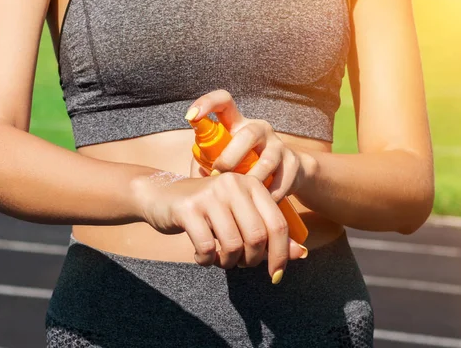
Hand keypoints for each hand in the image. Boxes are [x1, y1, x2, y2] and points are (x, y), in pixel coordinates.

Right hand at [134, 171, 307, 282]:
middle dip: (252, 260)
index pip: (278, 224)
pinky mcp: (188, 208)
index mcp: (251, 184)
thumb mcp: (239, 216)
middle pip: (258, 237)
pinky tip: (202, 257)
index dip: (281, 254)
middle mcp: (233, 185)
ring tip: (220, 260)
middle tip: (240, 264)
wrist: (160, 195)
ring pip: (233, 244)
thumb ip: (268, 233)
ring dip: (228, 262)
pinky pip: (207, 247)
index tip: (275, 275)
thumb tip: (301, 254)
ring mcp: (210, 195)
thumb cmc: (206, 210)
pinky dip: (206, 261)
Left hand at [185, 89, 307, 202]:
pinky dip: (269, 194)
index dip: (207, 103)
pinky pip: (282, 179)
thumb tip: (186, 185)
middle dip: (232, 156)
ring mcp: (278, 144)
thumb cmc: (243, 168)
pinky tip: (259, 204)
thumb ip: (203, 168)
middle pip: (248, 133)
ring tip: (240, 195)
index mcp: (237, 124)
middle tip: (218, 174)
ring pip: (268, 159)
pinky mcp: (293, 162)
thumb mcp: (222, 164)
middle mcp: (259, 129)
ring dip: (252, 179)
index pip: (224, 101)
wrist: (287, 176)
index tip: (191, 116)